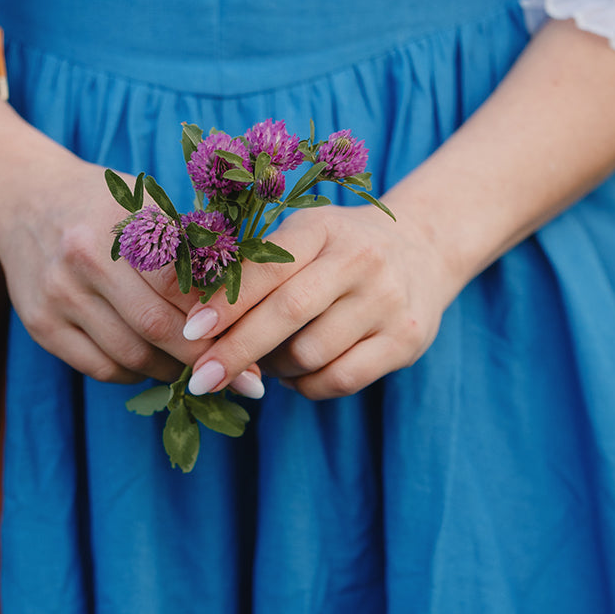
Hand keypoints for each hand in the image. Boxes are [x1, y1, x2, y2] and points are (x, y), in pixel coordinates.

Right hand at [0, 137, 262, 390]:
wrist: (24, 198)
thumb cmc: (105, 203)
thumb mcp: (148, 203)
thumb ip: (191, 244)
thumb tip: (251, 299)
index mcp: (120, 222)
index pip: (181, 283)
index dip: (222, 316)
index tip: (256, 337)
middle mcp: (84, 260)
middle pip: (157, 327)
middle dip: (206, 357)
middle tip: (245, 376)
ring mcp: (58, 296)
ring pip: (131, 356)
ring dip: (174, 370)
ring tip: (204, 372)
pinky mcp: (41, 326)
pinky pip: (101, 369)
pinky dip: (137, 374)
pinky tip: (157, 365)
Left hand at [181, 201, 455, 400]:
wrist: (424, 251)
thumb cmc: (340, 248)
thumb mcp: (305, 236)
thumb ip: (259, 267)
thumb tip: (198, 322)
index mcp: (323, 227)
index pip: (267, 269)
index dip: (225, 304)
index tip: (190, 332)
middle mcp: (361, 259)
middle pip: (289, 313)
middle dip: (237, 350)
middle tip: (201, 378)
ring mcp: (389, 301)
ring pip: (311, 354)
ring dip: (276, 369)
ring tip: (266, 363)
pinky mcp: (407, 340)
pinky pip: (341, 379)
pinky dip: (308, 386)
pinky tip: (299, 375)